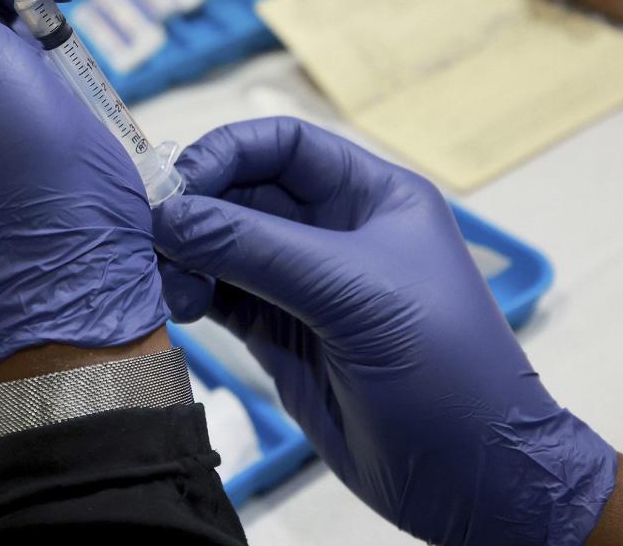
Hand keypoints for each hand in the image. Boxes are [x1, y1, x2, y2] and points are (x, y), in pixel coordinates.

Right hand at [153, 118, 615, 544]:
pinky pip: (223, 296)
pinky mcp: (281, 334)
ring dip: (187, 254)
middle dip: (197, 206)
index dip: (228, 152)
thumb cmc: (440, 365)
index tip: (180, 183)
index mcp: (371, 196)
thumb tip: (168, 215)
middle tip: (152, 233)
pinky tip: (174, 304)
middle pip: (246, 192)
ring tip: (165, 282)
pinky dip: (191, 294)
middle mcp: (333, 231)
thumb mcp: (353, 293)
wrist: (470, 477)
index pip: (285, 145)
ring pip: (225, 245)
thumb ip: (256, 248)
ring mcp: (304, 284)